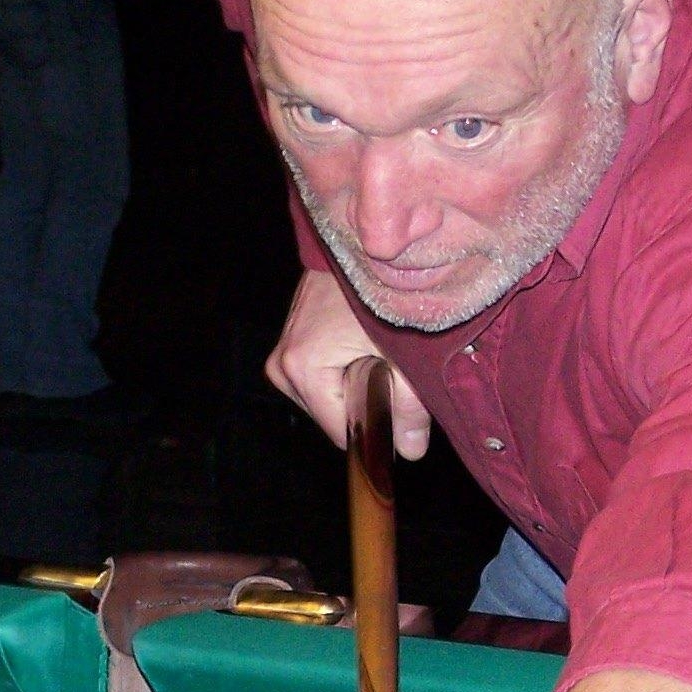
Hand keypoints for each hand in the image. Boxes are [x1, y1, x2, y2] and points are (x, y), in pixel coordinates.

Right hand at [265, 270, 432, 458]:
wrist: (360, 240)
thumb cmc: (380, 288)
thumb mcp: (403, 351)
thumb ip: (409, 405)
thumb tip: (410, 451)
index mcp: (302, 369)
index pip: (342, 431)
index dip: (377, 429)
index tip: (404, 413)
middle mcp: (282, 364)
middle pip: (333, 415)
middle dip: (367, 402)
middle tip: (393, 368)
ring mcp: (281, 351)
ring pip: (327, 397)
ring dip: (356, 385)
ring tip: (378, 351)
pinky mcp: (288, 340)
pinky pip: (321, 375)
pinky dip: (346, 369)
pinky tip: (364, 344)